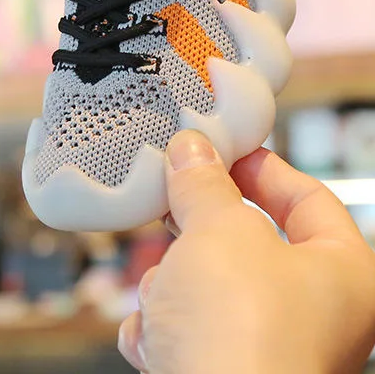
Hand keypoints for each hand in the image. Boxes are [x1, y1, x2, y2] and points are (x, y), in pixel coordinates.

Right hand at [118, 130, 374, 373]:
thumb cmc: (244, 336)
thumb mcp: (219, 231)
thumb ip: (204, 183)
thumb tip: (192, 149)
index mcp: (345, 276)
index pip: (309, 199)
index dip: (261, 166)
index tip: (218, 149)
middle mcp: (317, 319)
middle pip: (248, 246)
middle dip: (199, 234)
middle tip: (171, 205)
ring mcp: (271, 353)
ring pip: (208, 291)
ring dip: (173, 288)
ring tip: (164, 298)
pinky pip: (188, 334)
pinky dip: (164, 330)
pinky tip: (156, 340)